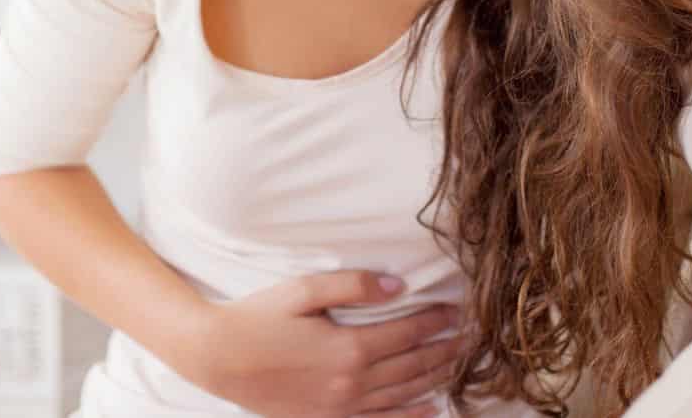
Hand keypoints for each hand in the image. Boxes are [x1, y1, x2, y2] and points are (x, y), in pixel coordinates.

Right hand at [175, 270, 462, 416]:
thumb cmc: (259, 318)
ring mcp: (342, 406)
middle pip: (413, 366)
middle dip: (445, 351)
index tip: (458, 311)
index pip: (408, 333)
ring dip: (435, 378)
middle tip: (472, 339)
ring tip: (459, 364)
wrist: (219, 358)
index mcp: (349, 347)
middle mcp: (352, 382)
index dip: (436, 321)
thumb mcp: (304, 291)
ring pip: (402, 393)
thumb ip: (353, 286)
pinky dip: (410, 415)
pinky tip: (430, 408)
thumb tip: (397, 285)